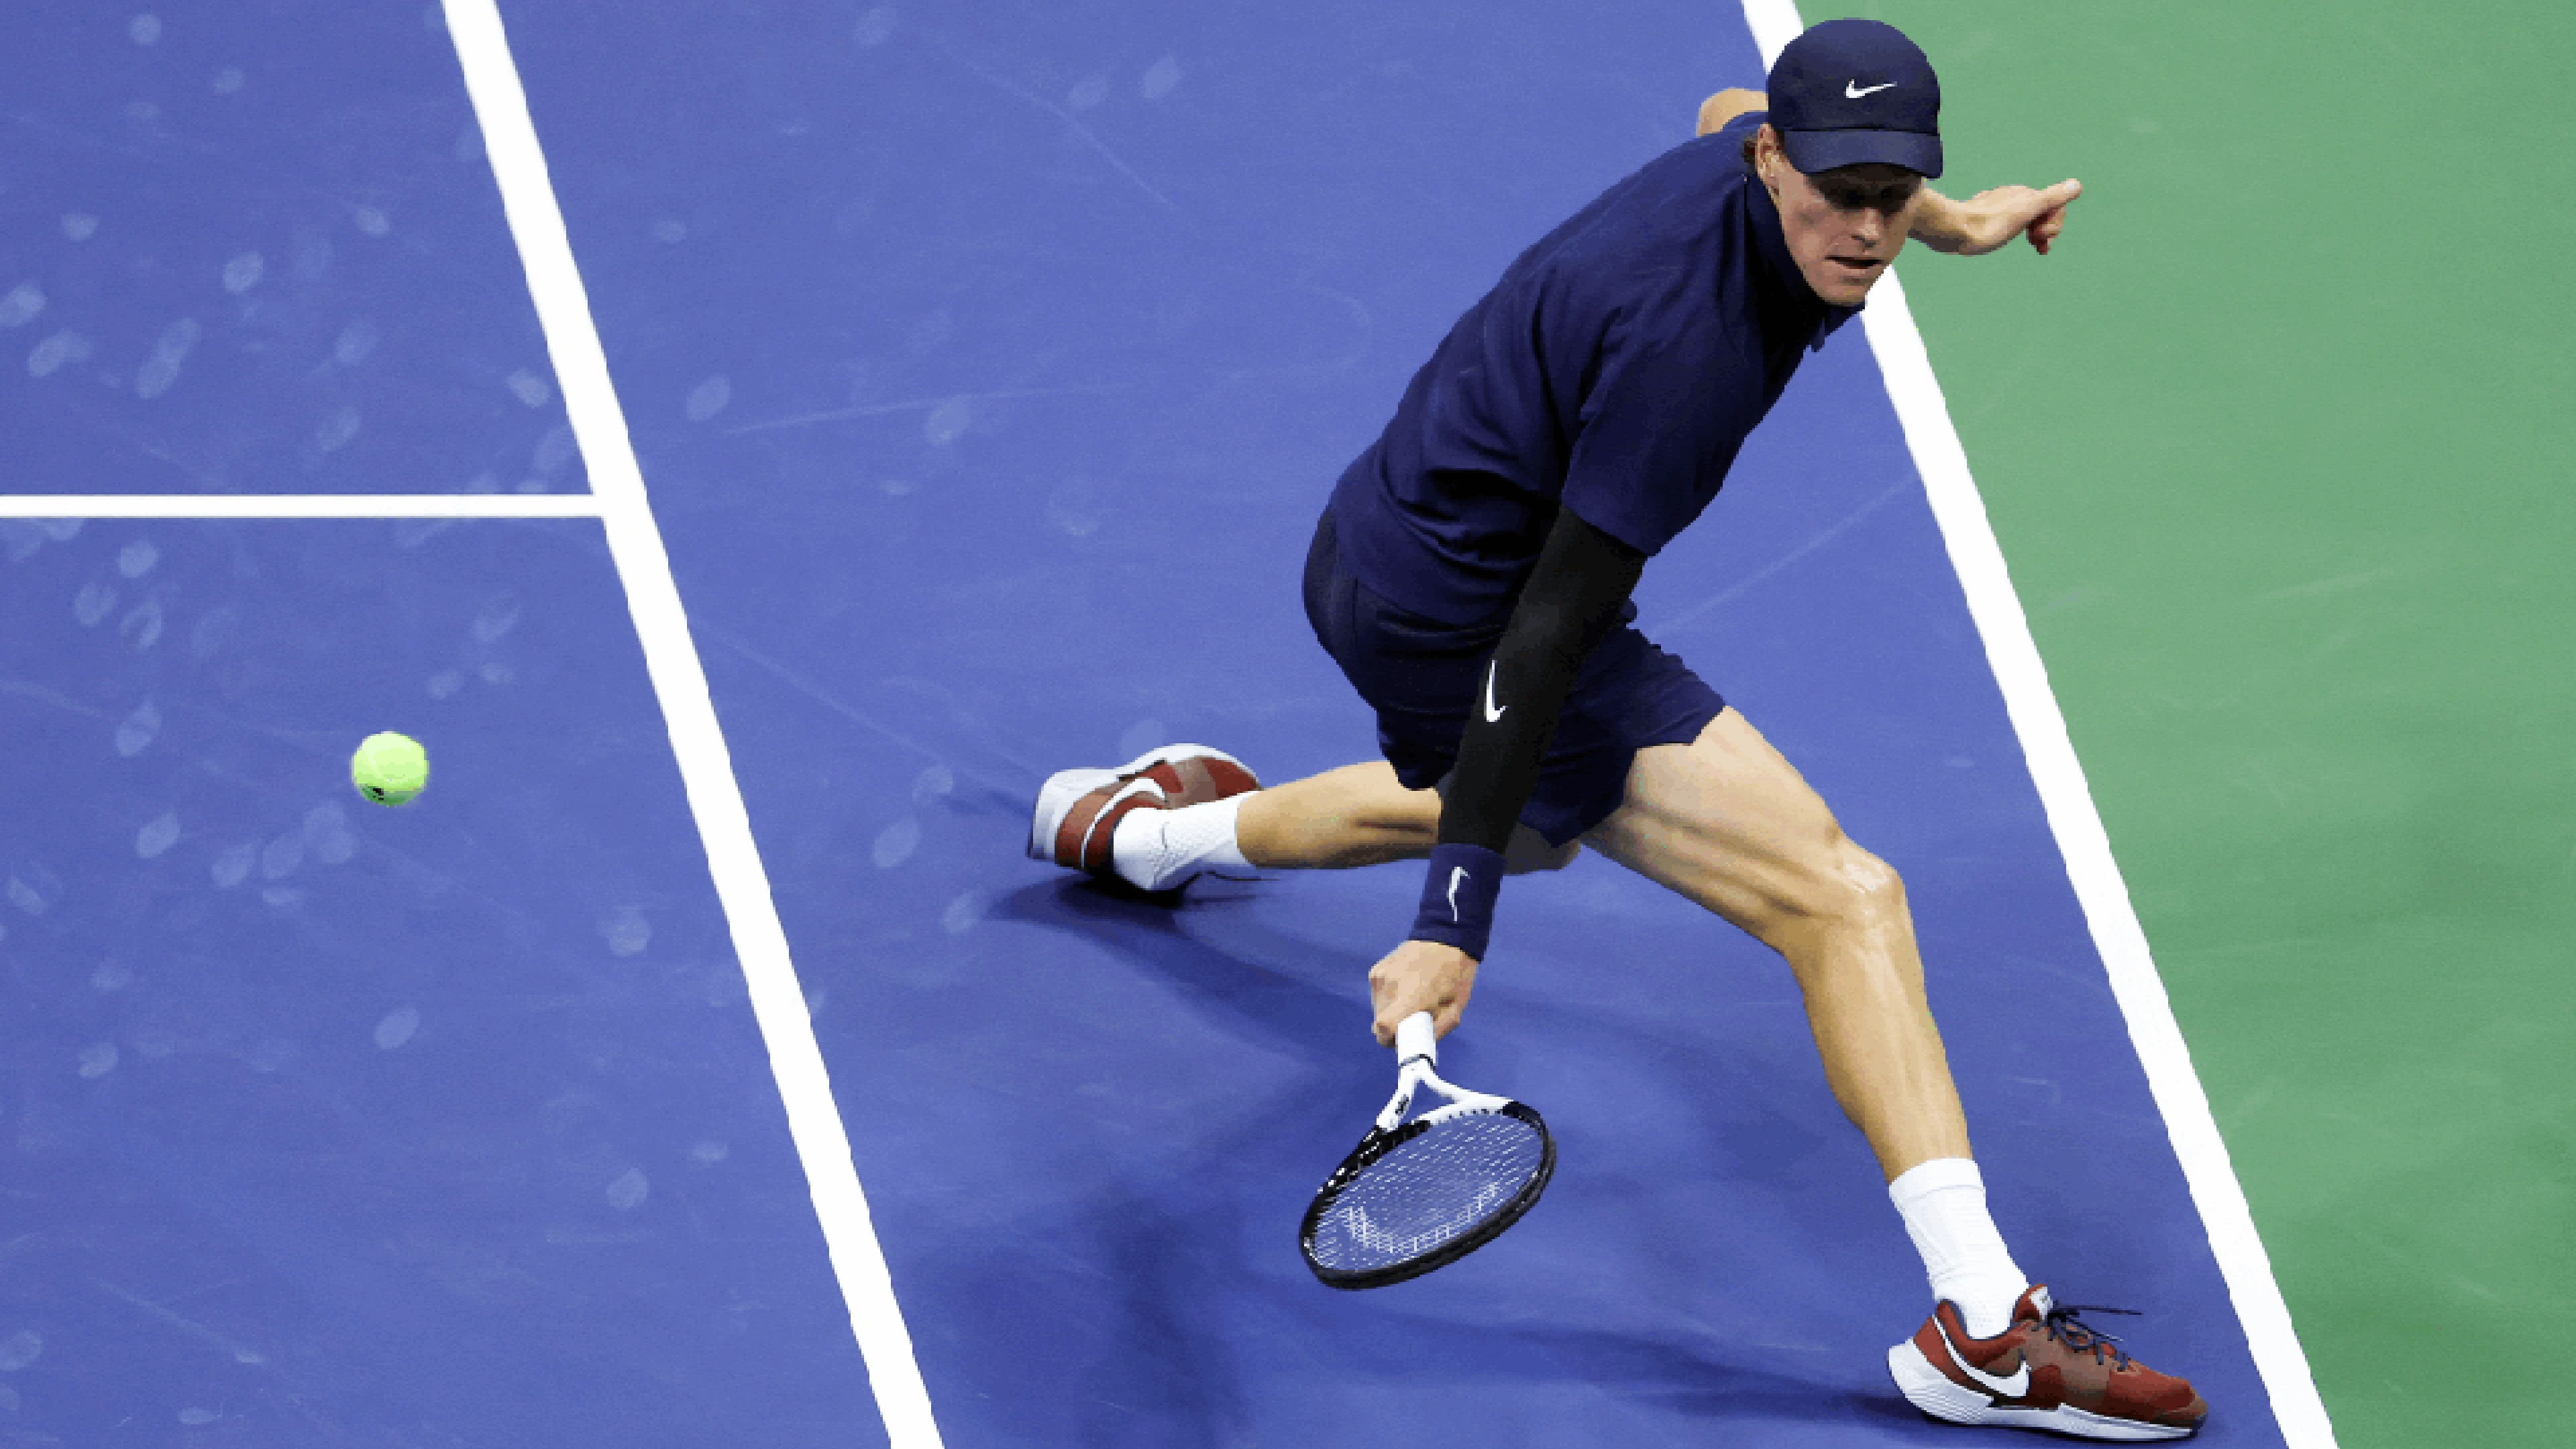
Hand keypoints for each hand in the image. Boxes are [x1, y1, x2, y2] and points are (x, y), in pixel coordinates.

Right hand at [1369, 939, 1477, 1044]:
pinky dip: (1388, 996)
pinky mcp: (1376, 970)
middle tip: (1413, 1017)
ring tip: (1411, 997)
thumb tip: (1416, 1046)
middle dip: (1395, 1026)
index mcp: (1411, 998)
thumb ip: (1435, 1031)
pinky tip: (1404, 985)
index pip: (1383, 1029)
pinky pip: (1378, 994)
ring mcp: (1380, 977)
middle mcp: (1389, 988)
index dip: (1389, 1041)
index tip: (1401, 1039)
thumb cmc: (1455, 975)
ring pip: (1378, 1008)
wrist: (1446, 937)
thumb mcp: (1455, 1009)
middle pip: (1380, 1022)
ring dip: (1391, 1010)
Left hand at [1919, 178, 2082, 255]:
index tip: (2042, 237)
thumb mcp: (2026, 211)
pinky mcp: (1984, 219)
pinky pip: (2008, 224)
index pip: (2054, 206)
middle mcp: (2012, 197)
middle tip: (2036, 243)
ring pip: (2026, 219)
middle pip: (2042, 213)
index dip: (2055, 223)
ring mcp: (1998, 208)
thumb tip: (2076, 184)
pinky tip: (2009, 239)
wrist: (1952, 230)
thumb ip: (2052, 197)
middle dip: (2047, 229)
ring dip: (2036, 234)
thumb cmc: (1989, 224)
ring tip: (2035, 246)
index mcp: (2025, 195)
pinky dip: (2017, 233)